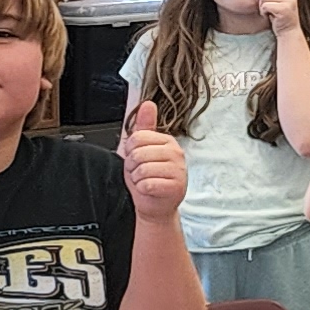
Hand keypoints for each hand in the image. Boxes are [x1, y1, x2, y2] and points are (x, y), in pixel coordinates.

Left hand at [122, 101, 186, 220]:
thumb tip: (147, 104)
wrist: (156, 205)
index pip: (137, 137)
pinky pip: (147, 184)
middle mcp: (176, 153)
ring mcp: (178, 170)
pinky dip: (144, 190)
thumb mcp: (142, 150)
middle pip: (138, 154)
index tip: (138, 158)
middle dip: (133, 166)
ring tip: (146, 181)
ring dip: (138, 179)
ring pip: (142, 169)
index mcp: (167, 141)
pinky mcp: (176, 186)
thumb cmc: (148, 177)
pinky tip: (151, 190)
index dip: (130, 151)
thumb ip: (144, 127)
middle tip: (142, 172)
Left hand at [252, 0, 298, 31]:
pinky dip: (264, 12)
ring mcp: (289, 0)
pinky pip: (265, 5)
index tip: (270, 2)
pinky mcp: (284, 9)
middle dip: (262, 0)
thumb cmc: (279, 14)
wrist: (288, 31)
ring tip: (269, 12)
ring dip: (262, 6)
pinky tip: (270, 16)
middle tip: (269, 8)